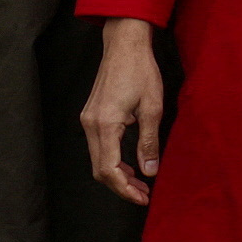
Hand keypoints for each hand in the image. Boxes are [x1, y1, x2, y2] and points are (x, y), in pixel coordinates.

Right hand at [81, 18, 167, 205]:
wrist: (124, 43)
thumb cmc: (140, 70)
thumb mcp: (153, 107)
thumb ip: (149, 142)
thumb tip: (149, 171)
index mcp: (106, 124)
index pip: (109, 170)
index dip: (125, 189)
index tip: (143, 197)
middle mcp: (91, 124)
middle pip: (100, 170)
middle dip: (121, 187)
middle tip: (143, 195)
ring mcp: (88, 119)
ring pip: (97, 160)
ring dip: (116, 175)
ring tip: (139, 183)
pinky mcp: (91, 114)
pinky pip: (98, 146)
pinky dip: (112, 160)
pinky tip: (129, 164)